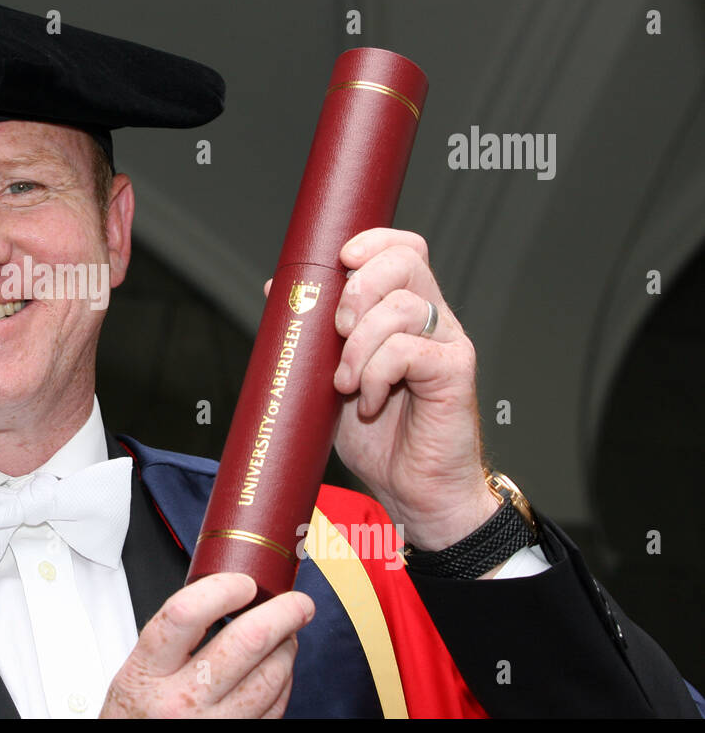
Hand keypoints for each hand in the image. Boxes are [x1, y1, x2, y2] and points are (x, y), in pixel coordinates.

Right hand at [100, 573, 313, 717]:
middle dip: (283, 613)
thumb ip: (171, 637)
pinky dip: (283, 682)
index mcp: (147, 672)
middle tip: (297, 603)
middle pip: (246, 642)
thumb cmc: (135, 717)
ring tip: (287, 635)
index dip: (224, 589)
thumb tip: (221, 597)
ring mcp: (212, 726)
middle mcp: (180, 701)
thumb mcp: (135, 671)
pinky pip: (275, 708)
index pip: (187, 614)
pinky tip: (277, 670)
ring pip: (270, 676)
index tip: (244, 583)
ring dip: (287, 648)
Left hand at [264, 227, 495, 549]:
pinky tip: (368, 401)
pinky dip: (375, 374)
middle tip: (337, 330)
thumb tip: (276, 290)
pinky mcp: (455, 370)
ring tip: (346, 383)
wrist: (413, 491)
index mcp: (404, 312)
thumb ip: (311, 336)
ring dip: (358, 345)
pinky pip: (408, 350)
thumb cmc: (377, 438)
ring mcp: (447, 342)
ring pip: (401, 306)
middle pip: (406, 260)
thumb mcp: (329, 379)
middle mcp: (431, 320)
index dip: (372, 241)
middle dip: (358, 288)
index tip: (339, 260)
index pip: (402, 248)